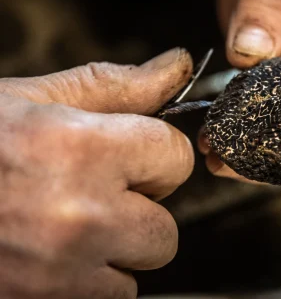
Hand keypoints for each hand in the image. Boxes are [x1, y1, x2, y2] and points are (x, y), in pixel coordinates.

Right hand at [0, 48, 193, 297]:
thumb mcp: (42, 98)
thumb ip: (121, 85)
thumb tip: (177, 65)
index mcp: (78, 149)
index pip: (176, 157)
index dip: (158, 153)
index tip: (136, 154)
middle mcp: (75, 217)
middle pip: (167, 225)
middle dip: (142, 204)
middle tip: (99, 188)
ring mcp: (59, 275)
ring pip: (142, 265)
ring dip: (120, 244)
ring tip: (73, 221)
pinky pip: (113, 296)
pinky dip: (95, 277)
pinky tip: (58, 252)